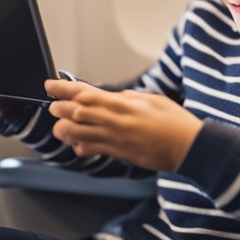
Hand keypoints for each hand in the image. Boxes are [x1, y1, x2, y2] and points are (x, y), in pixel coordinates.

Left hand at [45, 79, 203, 170]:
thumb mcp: (154, 100)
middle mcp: (116, 121)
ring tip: (61, 126)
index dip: (64, 89)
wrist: (189, 147)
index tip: (50, 86)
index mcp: (124, 104)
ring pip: (77, 133)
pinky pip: (90, 150)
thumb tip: (117, 96)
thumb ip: (131, 97)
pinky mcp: (118, 153)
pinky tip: (79, 143)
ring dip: (64, 129)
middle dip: (59, 108)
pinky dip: (79, 146)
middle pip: (75, 113)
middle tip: (53, 107)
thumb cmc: (176, 123)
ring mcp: (115, 138)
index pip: (87, 93)